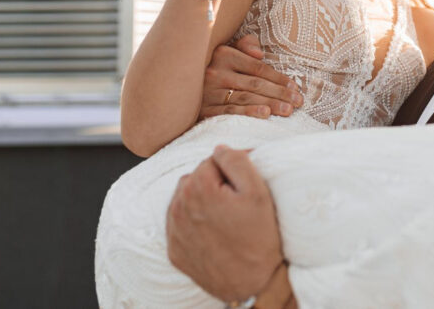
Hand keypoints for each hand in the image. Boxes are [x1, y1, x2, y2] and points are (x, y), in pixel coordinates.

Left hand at [166, 146, 283, 302]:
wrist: (252, 283)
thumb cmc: (259, 238)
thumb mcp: (258, 192)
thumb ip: (237, 160)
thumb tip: (220, 149)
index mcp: (198, 187)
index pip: (212, 160)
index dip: (231, 170)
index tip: (243, 187)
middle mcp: (178, 206)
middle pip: (196, 178)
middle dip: (214, 184)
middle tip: (236, 203)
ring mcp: (174, 230)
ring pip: (185, 199)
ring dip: (201, 201)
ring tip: (225, 217)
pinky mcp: (174, 249)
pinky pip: (180, 224)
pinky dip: (193, 222)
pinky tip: (213, 231)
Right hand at [202, 35, 304, 119]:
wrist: (181, 87)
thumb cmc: (214, 67)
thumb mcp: (227, 50)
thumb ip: (245, 45)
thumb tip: (259, 54)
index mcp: (223, 54)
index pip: (258, 68)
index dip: (279, 78)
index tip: (295, 88)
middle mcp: (215, 72)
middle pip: (255, 84)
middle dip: (280, 94)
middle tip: (298, 102)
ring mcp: (209, 91)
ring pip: (246, 98)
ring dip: (270, 104)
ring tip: (288, 110)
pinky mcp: (204, 109)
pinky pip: (230, 112)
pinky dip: (249, 113)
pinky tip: (265, 115)